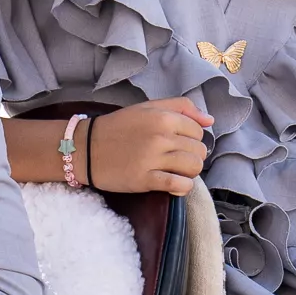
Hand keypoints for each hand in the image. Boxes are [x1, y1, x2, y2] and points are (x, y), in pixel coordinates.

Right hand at [89, 98, 212, 195]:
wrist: (85, 148)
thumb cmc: (118, 127)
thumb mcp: (147, 108)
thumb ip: (181, 108)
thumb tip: (210, 120)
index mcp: (163, 117)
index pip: (198, 131)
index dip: (191, 138)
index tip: (178, 143)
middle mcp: (160, 136)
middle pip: (199, 150)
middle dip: (191, 156)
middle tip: (175, 158)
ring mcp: (153, 159)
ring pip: (194, 167)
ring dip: (189, 172)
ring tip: (175, 171)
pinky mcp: (145, 179)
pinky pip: (179, 185)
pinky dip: (183, 187)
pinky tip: (174, 184)